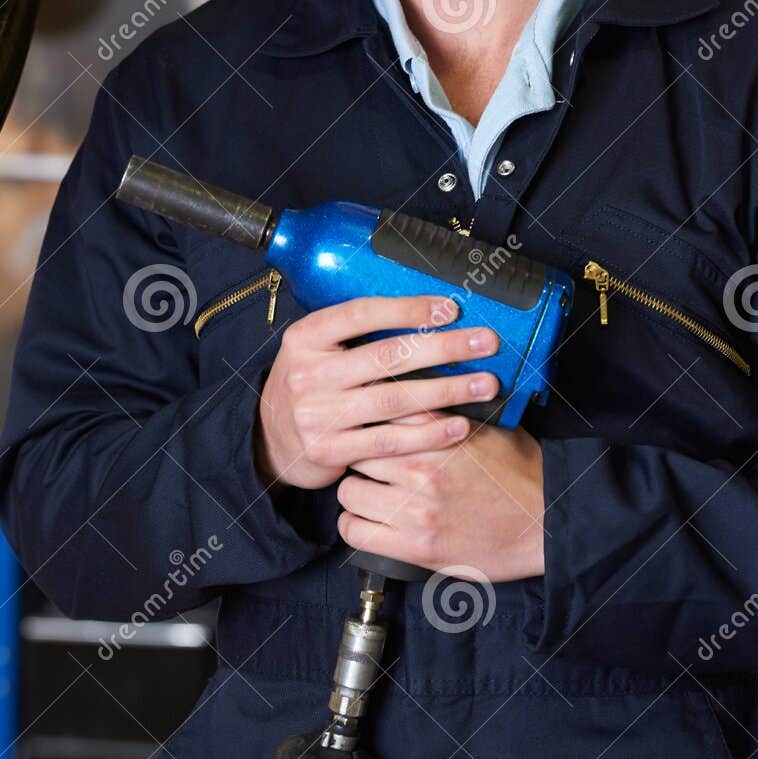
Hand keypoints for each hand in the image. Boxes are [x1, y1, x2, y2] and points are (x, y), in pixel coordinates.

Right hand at [253, 293, 501, 491]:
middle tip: (486, 342)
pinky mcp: (329, 450)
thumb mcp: (317, 348)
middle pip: (386, 356)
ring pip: (393, 400)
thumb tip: (427, 312)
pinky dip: (429, 434)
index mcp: (305, 337)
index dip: (408, 309)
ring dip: (447, 390)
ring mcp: (317, 414)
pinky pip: (389, 441)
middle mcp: (307, 374)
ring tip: (485, 384)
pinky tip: (460, 426)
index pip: (360, 313)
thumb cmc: (312, 383)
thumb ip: (356, 334)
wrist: (271, 439)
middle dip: (443, 347)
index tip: (451, 308)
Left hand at [336, 419, 544, 582]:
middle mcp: (422, 468)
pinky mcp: (417, 547)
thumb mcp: (485, 426)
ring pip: (349, 491)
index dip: (369, 419)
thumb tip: (410, 393)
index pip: (378, 411)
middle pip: (356, 450)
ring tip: (371, 493)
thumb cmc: (520, 473)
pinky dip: (356, 526)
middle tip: (370, 464)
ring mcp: (417, 510)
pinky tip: (370, 520)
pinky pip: (356, 532)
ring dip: (357, 492)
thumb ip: (442, 413)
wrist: (549, 521)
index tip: (367, 426)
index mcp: (439, 432)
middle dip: (360, 455)